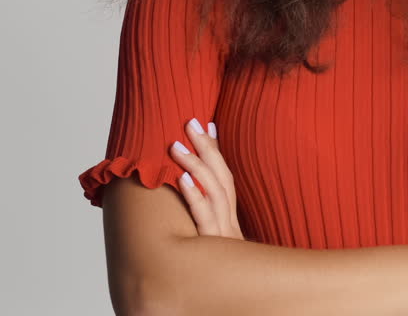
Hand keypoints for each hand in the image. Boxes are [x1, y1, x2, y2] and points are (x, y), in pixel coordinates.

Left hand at [169, 117, 245, 239]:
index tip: (205, 124)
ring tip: (177, 146)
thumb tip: (182, 186)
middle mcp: (230, 226)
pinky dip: (195, 196)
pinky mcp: (211, 249)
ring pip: (216, 193)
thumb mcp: (206, 244)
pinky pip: (205, 218)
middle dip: (208, 148)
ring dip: (197, 166)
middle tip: (190, 123)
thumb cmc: (207, 282)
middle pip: (223, 179)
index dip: (216, 151)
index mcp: (230, 223)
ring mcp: (223, 237)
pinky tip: (182, 179)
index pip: (225, 179)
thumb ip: (200, 222)